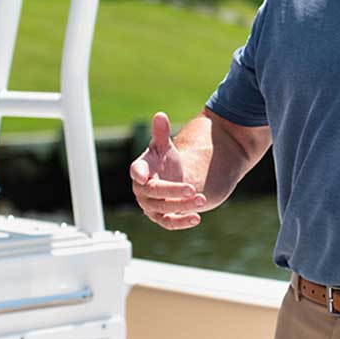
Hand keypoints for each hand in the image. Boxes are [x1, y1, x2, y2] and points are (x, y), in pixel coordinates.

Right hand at [130, 111, 206, 229]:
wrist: (174, 179)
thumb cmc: (166, 161)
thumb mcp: (166, 147)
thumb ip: (161, 133)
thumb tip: (160, 115)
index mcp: (141, 169)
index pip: (137, 170)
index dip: (139, 173)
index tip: (143, 176)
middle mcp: (143, 190)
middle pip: (154, 192)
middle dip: (173, 191)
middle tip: (192, 188)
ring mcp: (151, 206)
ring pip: (163, 209)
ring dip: (182, 206)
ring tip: (202, 199)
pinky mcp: (162, 218)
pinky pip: (170, 223)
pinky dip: (183, 222)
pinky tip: (197, 218)